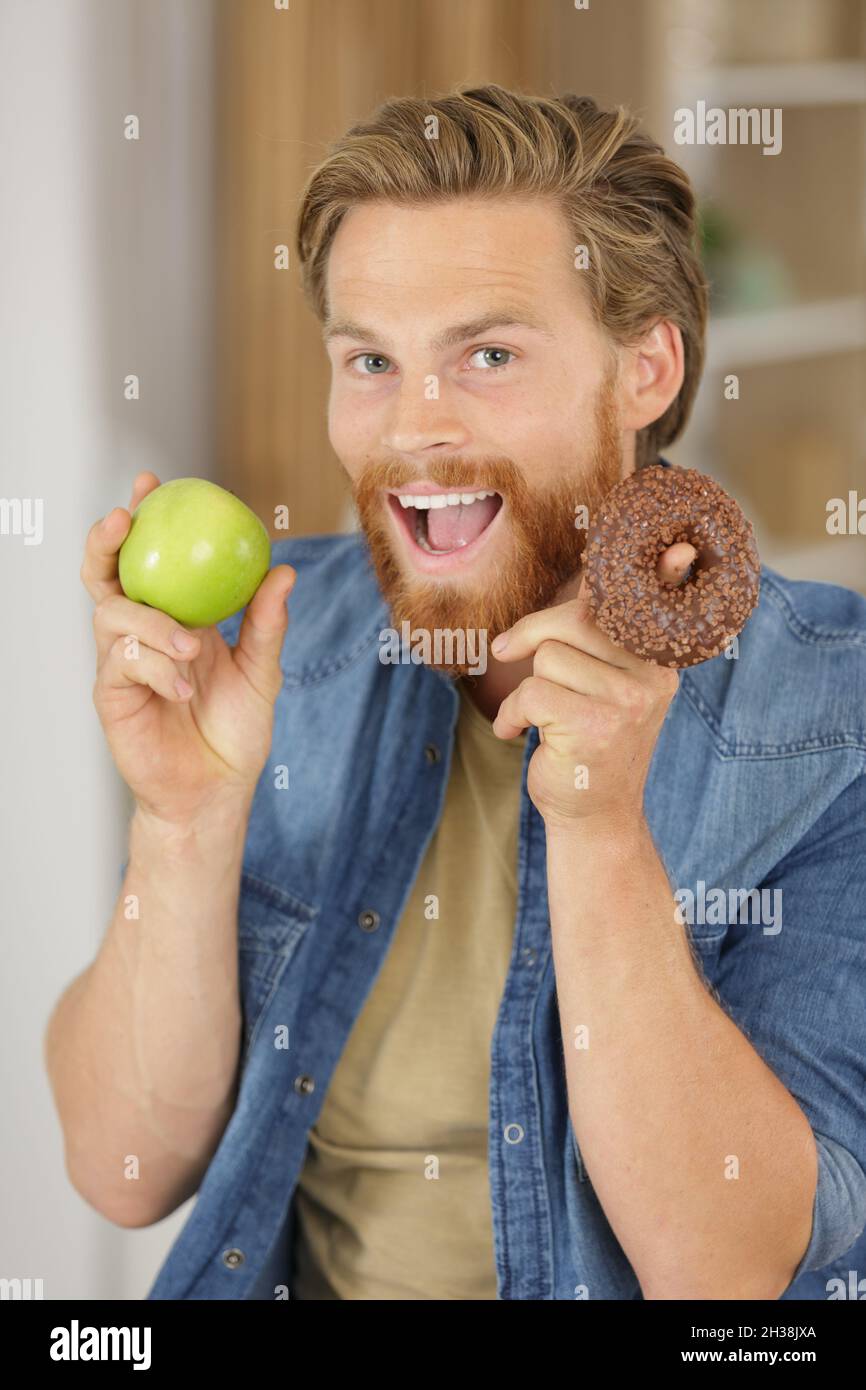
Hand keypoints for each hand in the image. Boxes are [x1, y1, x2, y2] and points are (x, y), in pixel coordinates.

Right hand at [82, 471, 295, 827]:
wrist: (216, 790)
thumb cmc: (235, 730)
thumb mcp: (261, 671)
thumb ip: (266, 624)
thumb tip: (283, 570)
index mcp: (173, 617)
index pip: (150, 558)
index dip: (143, 517)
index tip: (151, 480)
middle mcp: (140, 634)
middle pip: (104, 575)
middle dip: (105, 541)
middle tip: (125, 518)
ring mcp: (121, 663)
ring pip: (112, 616)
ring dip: (151, 622)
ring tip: (191, 646)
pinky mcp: (112, 695)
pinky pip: (122, 664)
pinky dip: (156, 668)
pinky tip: (183, 688)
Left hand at [489, 546, 688, 831]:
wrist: (594, 818)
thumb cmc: (589, 742)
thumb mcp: (606, 685)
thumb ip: (600, 634)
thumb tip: (595, 573)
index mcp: (658, 662)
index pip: (645, 603)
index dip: (654, 570)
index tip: (678, 544)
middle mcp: (652, 678)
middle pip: (577, 619)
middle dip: (533, 633)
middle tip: (507, 649)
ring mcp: (627, 702)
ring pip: (548, 657)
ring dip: (527, 688)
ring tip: (539, 717)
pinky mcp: (594, 726)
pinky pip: (531, 693)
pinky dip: (512, 716)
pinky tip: (519, 734)